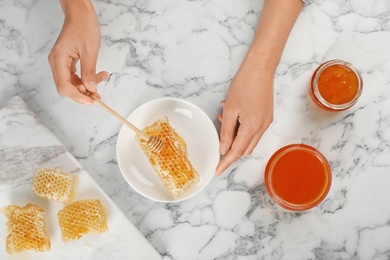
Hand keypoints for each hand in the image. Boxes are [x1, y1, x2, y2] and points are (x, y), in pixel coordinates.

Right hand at [48, 0, 107, 104]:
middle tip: (98, 96)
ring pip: (73, 83)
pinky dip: (87, 78)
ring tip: (103, 78)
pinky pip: (76, 76)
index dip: (77, 96)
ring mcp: (61, 63)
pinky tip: (100, 75)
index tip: (90, 101)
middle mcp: (57, 63)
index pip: (64, 86)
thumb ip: (89, 72)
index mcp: (58, 59)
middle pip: (67, 87)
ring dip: (88, 85)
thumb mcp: (90, 51)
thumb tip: (91, 89)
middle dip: (83, 93)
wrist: (81, 14)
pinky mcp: (68, 62)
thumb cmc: (83, 27)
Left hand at [215, 56, 273, 174]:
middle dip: (230, 148)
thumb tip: (224, 150)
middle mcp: (262, 128)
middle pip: (244, 149)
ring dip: (235, 136)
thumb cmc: (244, 85)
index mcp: (252, 128)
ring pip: (249, 140)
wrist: (261, 68)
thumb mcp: (230, 110)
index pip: (236, 152)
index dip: (226, 163)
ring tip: (224, 117)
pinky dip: (242, 128)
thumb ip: (227, 132)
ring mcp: (266, 122)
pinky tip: (234, 114)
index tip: (217, 171)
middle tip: (218, 136)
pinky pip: (253, 130)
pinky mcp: (267, 116)